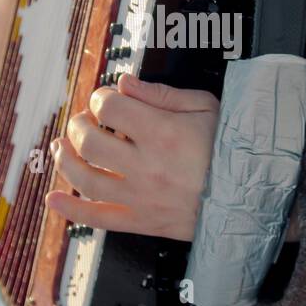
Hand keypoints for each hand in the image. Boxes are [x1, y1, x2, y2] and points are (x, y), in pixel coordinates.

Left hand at [47, 75, 218, 241]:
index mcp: (162, 133)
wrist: (252, 198)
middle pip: (89, 142)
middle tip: (83, 120)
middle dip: (78, 125)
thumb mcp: (205, 108)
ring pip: (85, 178)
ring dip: (64, 159)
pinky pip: (98, 219)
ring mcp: (140, 197)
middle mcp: (146, 166)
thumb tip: (124, 84)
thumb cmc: (232, 150)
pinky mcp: (141, 221)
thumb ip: (161, 95)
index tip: (105, 99)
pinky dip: (70, 210)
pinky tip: (53, 198)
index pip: (110, 108)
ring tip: (60, 146)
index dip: (101, 98)